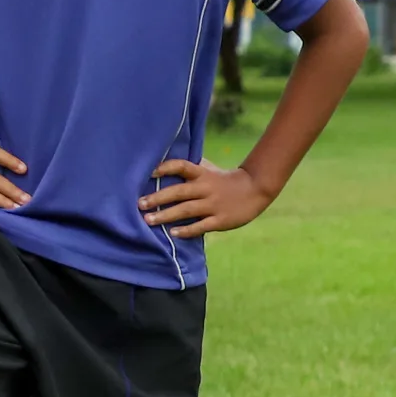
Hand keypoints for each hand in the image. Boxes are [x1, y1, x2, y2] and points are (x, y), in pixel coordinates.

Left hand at [139, 157, 273, 238]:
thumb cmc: (225, 180)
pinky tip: (173, 233)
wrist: (255, 190)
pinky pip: (201, 226)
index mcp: (202, 174)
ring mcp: (213, 204)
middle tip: (140, 204)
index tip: (150, 173)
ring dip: (166, 215)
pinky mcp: (220, 220)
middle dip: (159, 197)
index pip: (182, 166)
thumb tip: (165, 162)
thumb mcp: (209, 170)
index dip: (166, 168)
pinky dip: (187, 230)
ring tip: (149, 220)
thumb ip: (190, 168)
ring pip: (187, 209)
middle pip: (179, 191)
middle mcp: (206, 188)